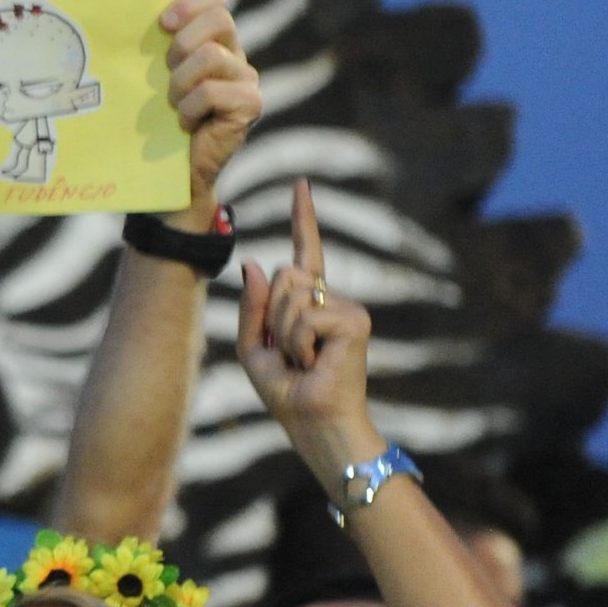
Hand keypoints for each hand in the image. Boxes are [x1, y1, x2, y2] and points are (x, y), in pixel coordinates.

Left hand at [160, 0, 259, 221]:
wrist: (172, 170)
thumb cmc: (157, 119)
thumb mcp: (154, 76)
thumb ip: (157, 48)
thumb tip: (125, 18)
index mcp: (214, 41)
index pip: (215, 2)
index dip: (189, 4)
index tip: (162, 24)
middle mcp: (236, 55)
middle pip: (220, 19)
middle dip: (182, 42)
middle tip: (166, 70)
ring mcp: (247, 79)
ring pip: (212, 56)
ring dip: (181, 81)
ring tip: (173, 104)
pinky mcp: (251, 104)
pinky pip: (213, 91)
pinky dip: (190, 107)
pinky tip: (184, 123)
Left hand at [237, 180, 380, 480]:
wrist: (312, 422)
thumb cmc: (286, 391)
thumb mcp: (253, 347)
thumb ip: (252, 306)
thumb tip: (254, 262)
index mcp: (308, 303)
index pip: (302, 253)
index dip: (302, 219)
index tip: (301, 185)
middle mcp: (331, 299)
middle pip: (282, 275)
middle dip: (271, 316)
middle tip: (290, 353)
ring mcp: (347, 306)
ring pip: (289, 295)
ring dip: (284, 334)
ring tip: (302, 360)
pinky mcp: (355, 319)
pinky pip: (304, 316)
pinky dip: (298, 343)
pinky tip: (314, 362)